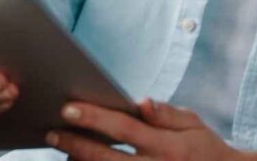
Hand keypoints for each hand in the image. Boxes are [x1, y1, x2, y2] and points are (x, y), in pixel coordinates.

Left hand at [45, 97, 240, 160]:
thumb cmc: (206, 149)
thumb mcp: (193, 126)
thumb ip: (166, 114)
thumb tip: (140, 102)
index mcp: (167, 147)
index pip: (124, 128)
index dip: (95, 118)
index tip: (68, 107)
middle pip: (106, 159)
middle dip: (75, 144)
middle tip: (50, 130)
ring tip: (59, 150)